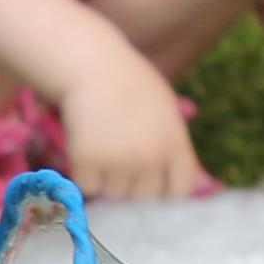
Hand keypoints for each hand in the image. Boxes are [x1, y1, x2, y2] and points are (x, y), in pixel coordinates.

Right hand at [58, 63, 203, 201]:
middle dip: (131, 186)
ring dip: (105, 180)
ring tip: (100, 149)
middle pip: (143, 196)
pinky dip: (84, 174)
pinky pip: (88, 186)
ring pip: (114, 193)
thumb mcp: (164, 108)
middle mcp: (151, 157)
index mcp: (174, 142)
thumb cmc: (127, 81)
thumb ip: (170, 142)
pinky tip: (84, 149)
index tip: (152, 186)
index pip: (180, 189)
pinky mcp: (89, 162)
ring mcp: (120, 162)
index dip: (166, 192)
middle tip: (118, 163)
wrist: (91, 67)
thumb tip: (168, 180)